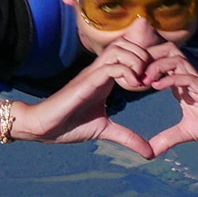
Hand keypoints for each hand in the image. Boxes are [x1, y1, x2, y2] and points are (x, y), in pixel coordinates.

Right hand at [13, 39, 153, 157]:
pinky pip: (111, 66)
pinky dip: (127, 72)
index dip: (145, 61)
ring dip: (136, 61)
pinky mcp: (86, 82)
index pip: (128, 52)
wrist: (43, 127)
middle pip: (126, 43)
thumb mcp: (106, 130)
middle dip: (144, 57)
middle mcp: (99, 70)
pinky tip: (132, 87)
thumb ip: (127, 137)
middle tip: (149, 79)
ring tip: (140, 82)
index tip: (153, 81)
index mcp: (105, 78)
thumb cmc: (70, 125)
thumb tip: (149, 152)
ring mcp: (92, 74)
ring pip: (119, 49)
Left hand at [143, 43, 197, 155]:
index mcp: (182, 84)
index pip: (161, 61)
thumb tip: (149, 152)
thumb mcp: (186, 133)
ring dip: (157, 66)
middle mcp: (190, 77)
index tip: (128, 76)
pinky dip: (170, 79)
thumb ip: (167, 139)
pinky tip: (156, 86)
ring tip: (143, 79)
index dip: (144, 64)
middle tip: (133, 72)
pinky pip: (188, 77)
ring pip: (176, 59)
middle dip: (148, 56)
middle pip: (167, 50)